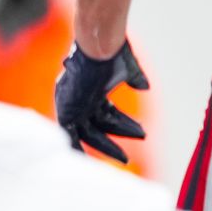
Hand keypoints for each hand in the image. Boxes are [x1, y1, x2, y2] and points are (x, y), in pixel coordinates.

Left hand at [54, 42, 148, 162]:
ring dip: (105, 147)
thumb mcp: (127, 69)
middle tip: (129, 158)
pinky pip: (70, 136)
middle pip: (99, 126)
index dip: (125, 125)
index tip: (143, 133)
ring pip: (87, 135)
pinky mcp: (66, 111)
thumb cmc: (111, 53)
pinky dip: (77, 149)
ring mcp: (72, 106)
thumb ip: (134, 78)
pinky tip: (85, 162)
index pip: (109, 114)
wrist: (97, 48)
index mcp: (92, 91)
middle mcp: (80, 100)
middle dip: (115, 141)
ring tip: (124, 160)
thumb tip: (145, 87)